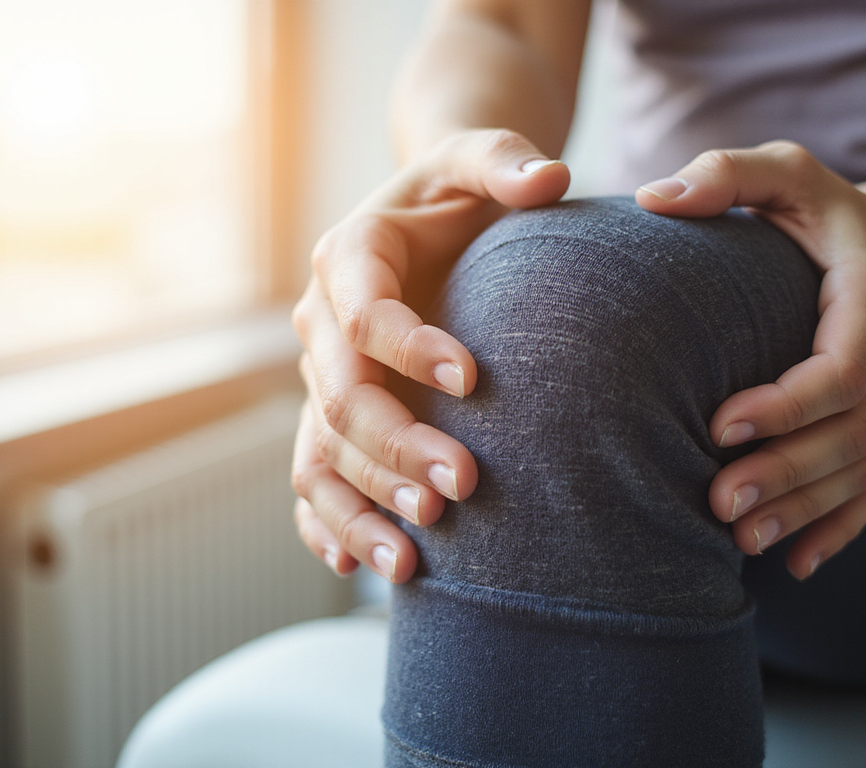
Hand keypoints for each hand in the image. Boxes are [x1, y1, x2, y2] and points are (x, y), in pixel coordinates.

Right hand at [291, 129, 570, 581]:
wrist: (428, 223)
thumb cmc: (460, 195)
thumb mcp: (476, 159)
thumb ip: (505, 159)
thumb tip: (551, 178)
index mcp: (349, 257)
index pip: (365, 313)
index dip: (410, 347)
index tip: (474, 379)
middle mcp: (322, 323)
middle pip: (342, 398)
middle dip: (397, 447)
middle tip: (462, 484)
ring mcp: (322, 378)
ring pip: (321, 453)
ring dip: (363, 506)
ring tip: (414, 557)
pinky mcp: (331, 420)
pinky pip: (314, 479)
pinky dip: (329, 526)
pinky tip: (361, 568)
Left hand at [636, 141, 865, 579]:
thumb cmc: (823, 209)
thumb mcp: (783, 171)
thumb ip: (724, 174)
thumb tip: (652, 198)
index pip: (840, 367)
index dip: (785, 405)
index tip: (718, 425)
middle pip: (852, 432)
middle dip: (786, 473)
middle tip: (716, 502)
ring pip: (865, 469)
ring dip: (805, 511)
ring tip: (738, 540)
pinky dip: (841, 528)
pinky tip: (797, 564)